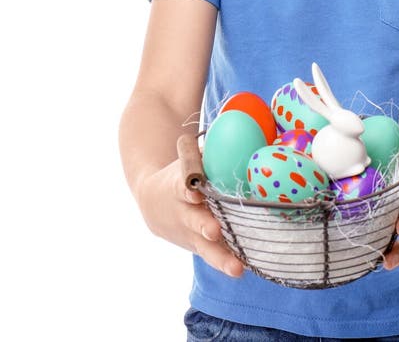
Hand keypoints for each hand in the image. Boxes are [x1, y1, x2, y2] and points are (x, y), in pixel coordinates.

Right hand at [136, 158, 244, 277]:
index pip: (182, 184)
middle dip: (204, 225)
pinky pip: (212, 255)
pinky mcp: (197, 246)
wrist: (153, 200)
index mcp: (179, 185)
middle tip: (214, 230)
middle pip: (193, 220)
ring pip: (205, 247)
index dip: (188, 188)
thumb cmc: (182, 173)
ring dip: (220, 257)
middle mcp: (183, 212)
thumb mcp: (187, 158)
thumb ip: (208, 150)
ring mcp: (189, 233)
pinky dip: (225, 262)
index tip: (194, 191)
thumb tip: (240, 132)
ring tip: (236, 268)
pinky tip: (241, 270)